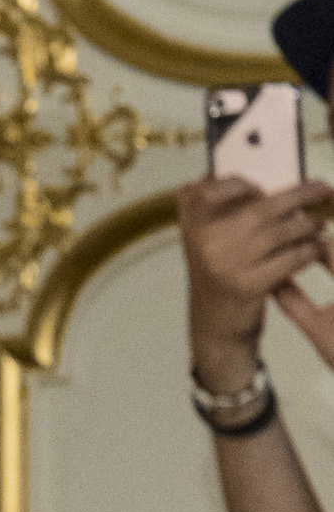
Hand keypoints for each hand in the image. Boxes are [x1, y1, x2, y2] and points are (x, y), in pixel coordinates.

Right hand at [179, 171, 333, 379]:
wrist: (215, 327)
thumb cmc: (219, 280)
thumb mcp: (208, 244)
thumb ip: (224, 214)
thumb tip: (268, 185)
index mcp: (191, 228)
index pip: (207, 191)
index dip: (237, 184)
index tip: (262, 185)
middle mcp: (204, 244)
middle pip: (259, 208)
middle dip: (297, 195)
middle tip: (320, 188)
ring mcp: (225, 265)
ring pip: (279, 232)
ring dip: (307, 225)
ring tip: (320, 223)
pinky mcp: (247, 285)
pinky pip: (289, 258)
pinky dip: (307, 251)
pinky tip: (315, 248)